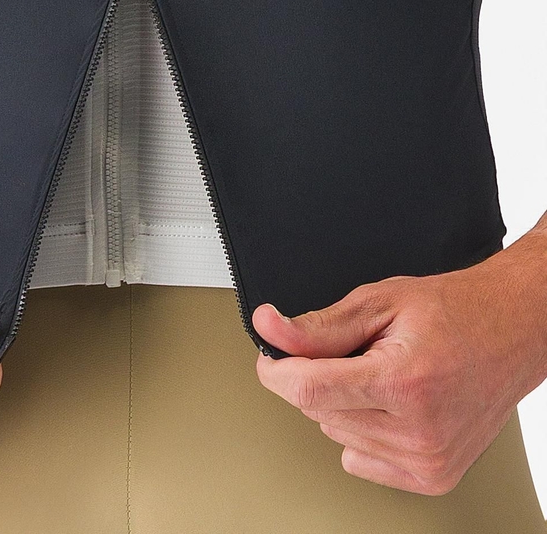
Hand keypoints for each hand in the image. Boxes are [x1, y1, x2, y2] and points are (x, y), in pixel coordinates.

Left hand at [251, 232, 546, 495]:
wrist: (509, 332)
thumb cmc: (452, 312)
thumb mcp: (378, 302)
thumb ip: (318, 326)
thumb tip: (268, 328)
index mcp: (403, 382)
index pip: (308, 389)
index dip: (276, 370)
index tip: (271, 355)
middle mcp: (418, 430)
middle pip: (316, 409)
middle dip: (317, 376)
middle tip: (354, 350)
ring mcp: (428, 459)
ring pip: (334, 432)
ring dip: (342, 402)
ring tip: (381, 373)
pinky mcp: (431, 476)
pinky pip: (357, 457)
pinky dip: (360, 429)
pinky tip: (388, 404)